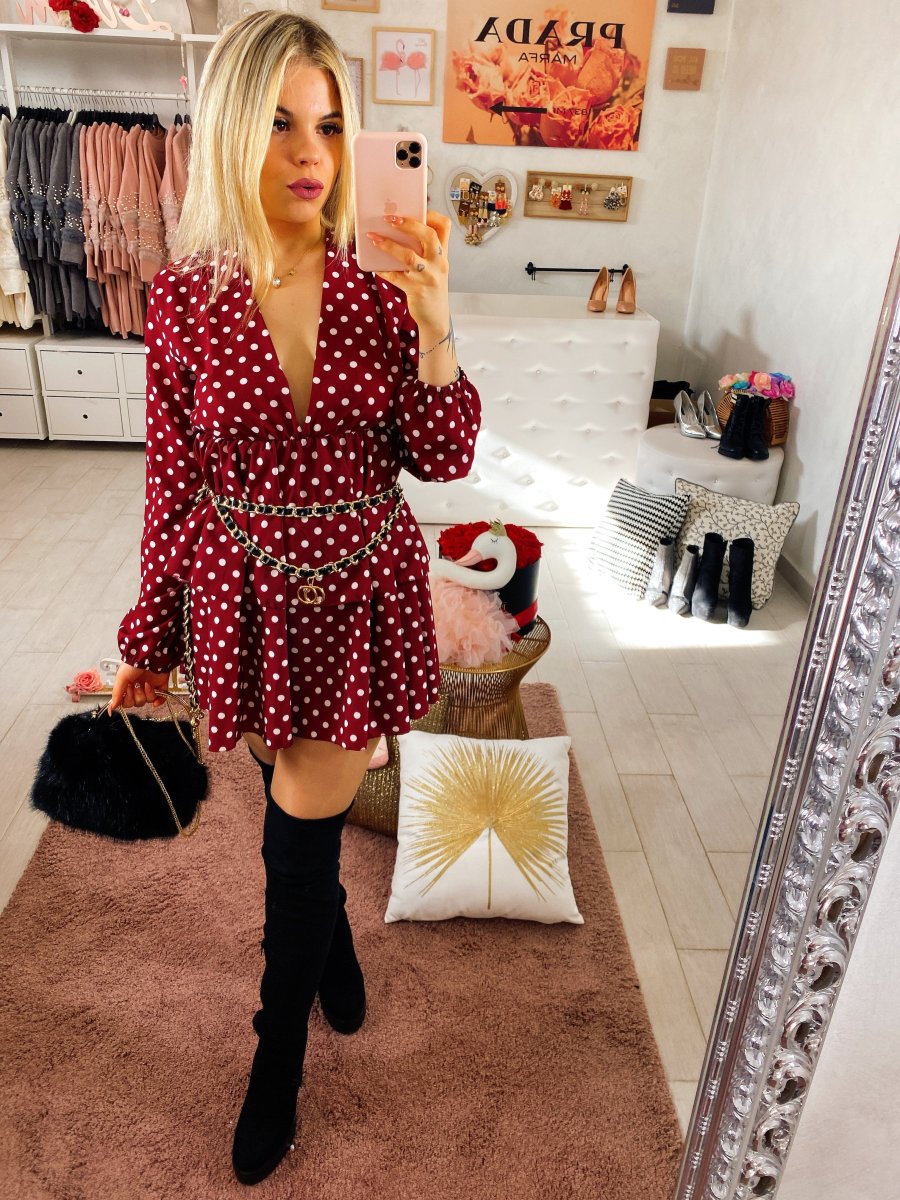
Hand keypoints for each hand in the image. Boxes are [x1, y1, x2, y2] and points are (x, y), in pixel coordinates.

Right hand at [108, 664, 170, 712]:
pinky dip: (159, 701)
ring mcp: (150, 687)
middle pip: (138, 703)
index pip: (127, 702)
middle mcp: (139, 687)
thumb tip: (112, 707)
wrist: (149, 656)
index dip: (127, 699)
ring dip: (147, 694)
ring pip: (148, 701)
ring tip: (146, 684)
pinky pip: (161, 699)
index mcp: (128, 685)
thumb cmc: (134, 663)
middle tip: (137, 685)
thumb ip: (116, 693)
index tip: (128, 690)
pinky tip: (156, 701)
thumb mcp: (121, 677)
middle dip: (137, 696)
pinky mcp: (161, 686)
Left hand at [368, 209, 450, 337]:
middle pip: (427, 236)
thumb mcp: (435, 266)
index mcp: (444, 254)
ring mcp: (428, 277)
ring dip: (388, 245)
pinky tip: (375, 266)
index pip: (444, 227)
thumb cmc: (431, 286)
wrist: (436, 317)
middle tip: (389, 218)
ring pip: (408, 256)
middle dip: (408, 224)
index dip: (431, 214)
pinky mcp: (416, 291)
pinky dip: (384, 270)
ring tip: (373, 238)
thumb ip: (425, 250)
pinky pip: (396, 277)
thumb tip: (398, 229)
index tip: (417, 209)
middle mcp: (439, 263)